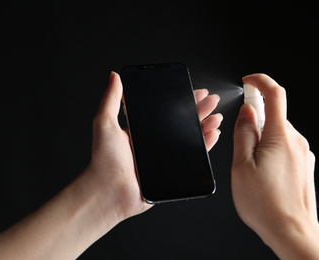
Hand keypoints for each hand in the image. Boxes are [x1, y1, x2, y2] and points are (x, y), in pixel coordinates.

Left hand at [86, 72, 221, 219]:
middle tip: (211, 100)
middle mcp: (154, 142)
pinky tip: (212, 135)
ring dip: (204, 126)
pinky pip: (192, 156)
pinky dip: (204, 145)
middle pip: (182, 122)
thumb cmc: (103, 161)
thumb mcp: (105, 123)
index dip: (182, 101)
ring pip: (190, 138)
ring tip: (215, 116)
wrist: (108, 192)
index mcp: (142, 130)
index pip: (166, 111)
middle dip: (198, 110)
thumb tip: (114, 76)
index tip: (194, 92)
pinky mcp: (171, 172)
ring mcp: (164, 157)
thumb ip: (111, 99)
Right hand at [231, 74, 318, 258]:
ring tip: (252, 168)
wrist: (292, 230)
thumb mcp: (242, 165)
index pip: (274, 94)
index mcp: (280, 136)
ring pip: (277, 134)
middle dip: (254, 122)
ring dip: (262, 140)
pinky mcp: (304, 165)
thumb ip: (244, 134)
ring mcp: (303, 154)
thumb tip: (247, 113)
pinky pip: (285, 148)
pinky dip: (271, 151)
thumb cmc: (265, 203)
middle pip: (273, 116)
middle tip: (240, 143)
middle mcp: (296, 141)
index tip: (248, 81)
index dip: (260, 82)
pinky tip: (264, 174)